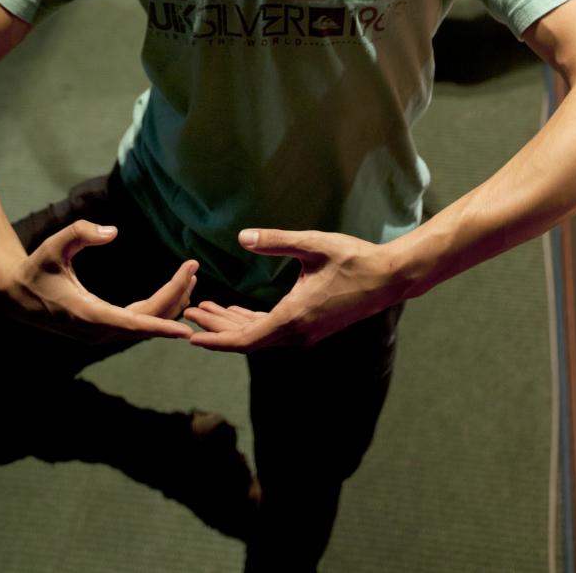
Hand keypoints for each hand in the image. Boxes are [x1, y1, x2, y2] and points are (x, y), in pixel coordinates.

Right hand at [0, 219, 196, 344]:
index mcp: (89, 316)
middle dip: (174, 295)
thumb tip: (112, 231)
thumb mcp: (53, 245)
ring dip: (170, 303)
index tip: (185, 330)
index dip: (161, 326)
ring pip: (146, 324)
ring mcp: (102, 334)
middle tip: (194, 267)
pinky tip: (175, 291)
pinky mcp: (105, 328)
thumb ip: (80, 232)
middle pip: (147, 320)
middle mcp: (99, 331)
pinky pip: (139, 322)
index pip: (133, 325)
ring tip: (191, 276)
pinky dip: (159, 308)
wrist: (18, 297)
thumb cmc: (36, 268)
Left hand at [186, 228, 399, 350]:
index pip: (246, 338)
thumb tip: (242, 237)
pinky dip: (251, 322)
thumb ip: (277, 241)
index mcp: (294, 318)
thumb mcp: (313, 245)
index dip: (216, 337)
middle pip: (247, 338)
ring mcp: (305, 333)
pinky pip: (273, 331)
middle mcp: (298, 333)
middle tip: (187, 311)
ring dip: (232, 323)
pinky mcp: (311, 328)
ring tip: (206, 308)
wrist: (388, 278)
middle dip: (216, 327)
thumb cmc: (353, 258)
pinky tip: (238, 310)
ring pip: (260, 335)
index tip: (190, 335)